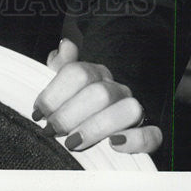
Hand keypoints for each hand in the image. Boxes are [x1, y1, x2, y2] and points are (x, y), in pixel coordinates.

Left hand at [31, 38, 161, 154]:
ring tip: (73, 142)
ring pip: (128, 110)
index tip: (38, 112)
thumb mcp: (63, 85)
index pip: (77, 73)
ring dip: (97, 127)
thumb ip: (60, 65)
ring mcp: (134, 109)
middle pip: (99, 93)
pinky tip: (113, 144)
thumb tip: (65, 46)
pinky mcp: (147, 133)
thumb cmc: (75, 107)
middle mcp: (116, 88)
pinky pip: (151, 134)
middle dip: (70, 114)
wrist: (97, 128)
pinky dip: (135, 140)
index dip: (54, 93)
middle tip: (51, 130)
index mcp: (95, 73)